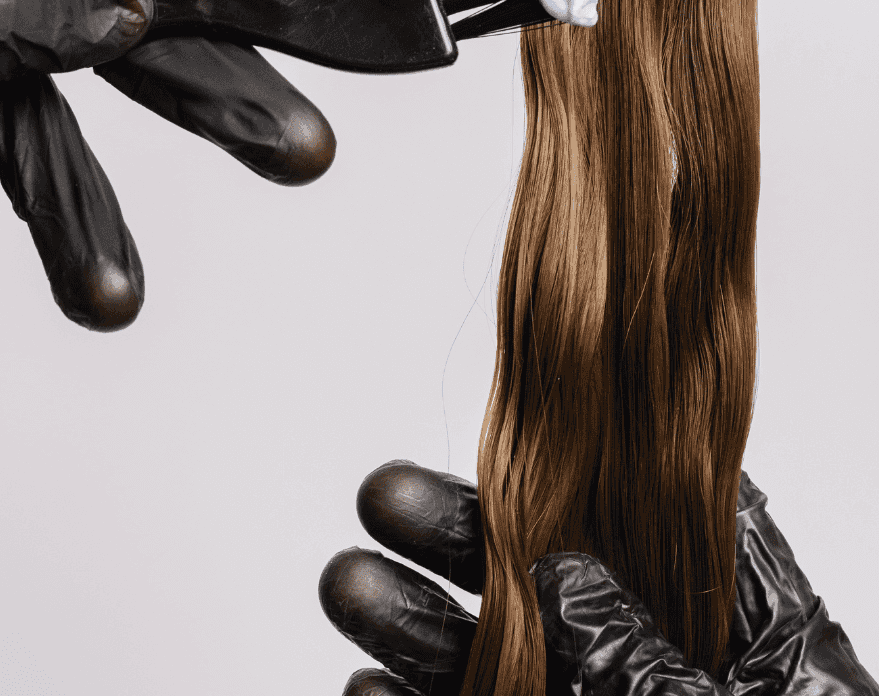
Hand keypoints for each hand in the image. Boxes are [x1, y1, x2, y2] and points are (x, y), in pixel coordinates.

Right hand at [319, 461, 876, 695]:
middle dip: (458, 539)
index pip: (673, 530)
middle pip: (553, 583)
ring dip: (412, 622)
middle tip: (378, 499)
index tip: (522, 429)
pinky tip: (367, 688)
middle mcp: (665, 682)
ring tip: (346, 583)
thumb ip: (641, 658)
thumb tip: (558, 561)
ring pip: (495, 662)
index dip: (601, 470)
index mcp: (752, 654)